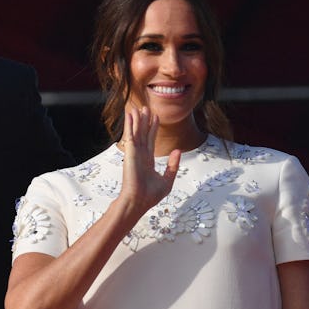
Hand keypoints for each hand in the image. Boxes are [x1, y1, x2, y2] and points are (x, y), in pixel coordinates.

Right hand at [117, 106, 180, 221]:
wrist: (139, 201)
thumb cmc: (151, 195)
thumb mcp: (167, 179)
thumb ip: (173, 165)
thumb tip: (178, 151)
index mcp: (147, 161)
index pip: (151, 141)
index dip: (152, 128)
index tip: (155, 118)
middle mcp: (140, 155)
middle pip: (143, 133)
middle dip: (145, 121)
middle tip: (146, 108)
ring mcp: (134, 153)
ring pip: (137, 131)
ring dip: (137, 119)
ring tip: (137, 107)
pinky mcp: (130, 152)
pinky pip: (131, 134)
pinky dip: (130, 124)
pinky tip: (130, 114)